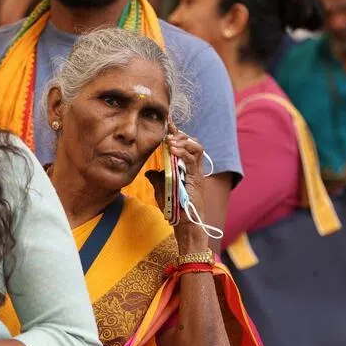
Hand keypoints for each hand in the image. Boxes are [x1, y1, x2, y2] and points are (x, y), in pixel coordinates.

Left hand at [164, 124, 210, 252]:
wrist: (186, 225)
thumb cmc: (175, 208)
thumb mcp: (162, 189)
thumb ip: (157, 178)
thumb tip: (148, 171)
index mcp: (187, 167)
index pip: (184, 144)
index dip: (176, 132)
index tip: (167, 120)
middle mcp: (194, 167)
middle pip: (193, 141)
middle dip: (180, 134)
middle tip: (168, 133)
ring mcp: (197, 172)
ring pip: (197, 147)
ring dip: (183, 141)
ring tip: (171, 141)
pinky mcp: (197, 179)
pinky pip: (192, 160)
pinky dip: (183, 152)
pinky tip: (173, 150)